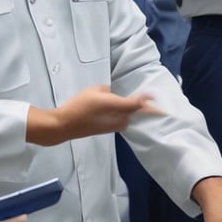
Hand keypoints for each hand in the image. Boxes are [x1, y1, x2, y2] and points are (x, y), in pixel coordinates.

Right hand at [29, 85, 162, 145]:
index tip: (156, 95)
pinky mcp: (108, 130)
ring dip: (135, 113)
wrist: (65, 125)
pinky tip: (123, 110)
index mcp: (116, 107)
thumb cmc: (79, 105)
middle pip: (136, 113)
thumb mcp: (95, 90)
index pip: (137, 104)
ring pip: (129, 118)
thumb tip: (113, 95)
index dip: (147, 100)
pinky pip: (122, 120)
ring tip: (141, 106)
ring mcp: (114, 126)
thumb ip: (108, 90)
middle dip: (146, 109)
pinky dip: (126, 115)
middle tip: (156, 106)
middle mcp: (119, 119)